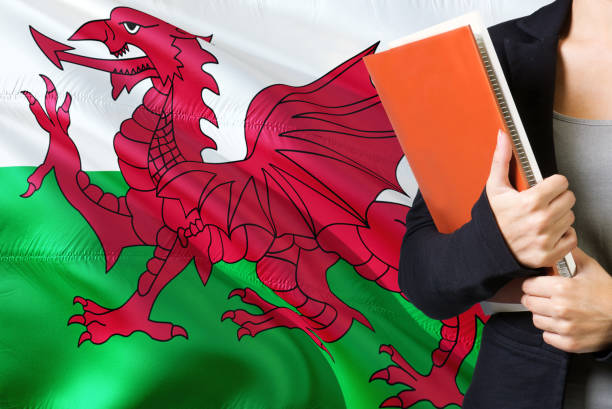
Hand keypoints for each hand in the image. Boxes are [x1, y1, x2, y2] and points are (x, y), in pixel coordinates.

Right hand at [486, 130, 576, 268]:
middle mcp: (541, 220)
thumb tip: (504, 135)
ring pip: (570, 218)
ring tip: (542, 219)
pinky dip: (563, 236)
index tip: (543, 189)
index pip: (561, 182)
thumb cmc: (492, 217)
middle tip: (543, 204)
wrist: (485, 249)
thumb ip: (501, 159)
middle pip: (569, 199)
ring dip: (560, 217)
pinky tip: (548, 233)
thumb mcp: (494, 187)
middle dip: (557, 199)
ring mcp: (546, 239)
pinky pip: (572, 239)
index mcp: (530, 202)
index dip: (553, 184)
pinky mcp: (550, 254)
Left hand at [521, 247, 611, 352]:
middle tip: (545, 297)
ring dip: (542, 315)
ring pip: (535, 319)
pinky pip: (546, 336)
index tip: (537, 285)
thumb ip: (570, 256)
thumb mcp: (590, 268)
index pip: (527, 285)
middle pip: (528, 302)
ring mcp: (564, 327)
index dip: (532, 284)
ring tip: (555, 310)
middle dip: (534, 298)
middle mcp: (560, 308)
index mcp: (561, 288)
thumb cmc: (608, 293)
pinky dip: (552, 331)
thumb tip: (558, 244)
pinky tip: (562, 323)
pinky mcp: (569, 343)